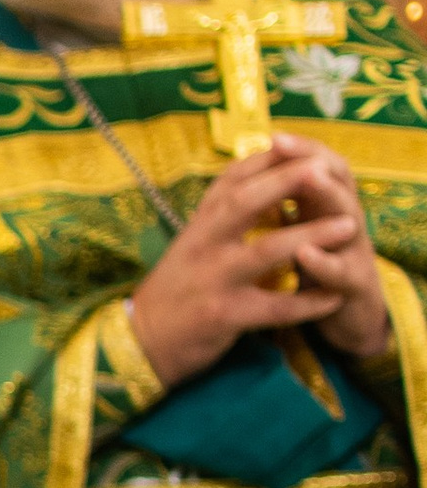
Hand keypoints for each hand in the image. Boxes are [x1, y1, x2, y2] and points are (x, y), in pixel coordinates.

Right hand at [127, 135, 389, 388]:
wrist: (140, 341)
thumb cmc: (175, 290)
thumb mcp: (190, 244)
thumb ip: (221, 218)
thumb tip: (261, 186)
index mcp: (198, 225)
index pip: (230, 180)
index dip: (265, 160)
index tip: (299, 146)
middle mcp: (202, 245)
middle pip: (244, 203)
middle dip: (286, 182)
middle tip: (324, 169)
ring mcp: (212, 280)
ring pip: (265, 252)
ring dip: (310, 236)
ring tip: (348, 226)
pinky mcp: (222, 316)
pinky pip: (273, 308)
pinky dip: (306, 303)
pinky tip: (333, 298)